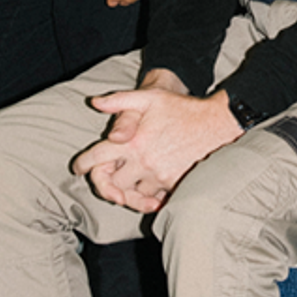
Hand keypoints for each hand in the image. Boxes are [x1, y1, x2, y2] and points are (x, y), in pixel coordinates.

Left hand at [70, 82, 241, 213]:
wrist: (218, 121)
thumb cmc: (183, 108)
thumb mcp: (150, 97)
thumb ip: (120, 100)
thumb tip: (95, 103)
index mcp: (132, 142)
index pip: (96, 158)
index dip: (82, 164)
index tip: (79, 168)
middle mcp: (142, 161)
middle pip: (111, 182)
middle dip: (107, 181)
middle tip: (107, 179)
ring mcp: (159, 175)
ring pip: (132, 194)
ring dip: (128, 190)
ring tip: (128, 184)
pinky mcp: (174, 184)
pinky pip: (153, 199)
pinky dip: (147, 198)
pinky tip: (147, 191)